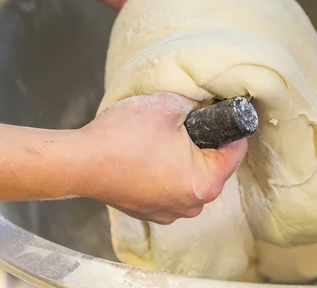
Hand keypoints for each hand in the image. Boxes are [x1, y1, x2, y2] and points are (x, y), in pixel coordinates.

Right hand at [80, 92, 246, 224]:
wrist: (81, 162)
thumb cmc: (123, 137)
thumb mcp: (167, 105)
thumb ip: (196, 103)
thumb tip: (205, 105)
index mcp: (204, 183)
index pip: (235, 150)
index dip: (228, 125)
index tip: (214, 112)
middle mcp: (191, 206)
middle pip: (211, 165)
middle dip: (200, 142)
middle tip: (178, 123)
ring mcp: (168, 213)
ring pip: (188, 176)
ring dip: (180, 158)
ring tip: (156, 140)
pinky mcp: (148, 212)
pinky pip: (167, 187)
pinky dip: (161, 171)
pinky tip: (143, 156)